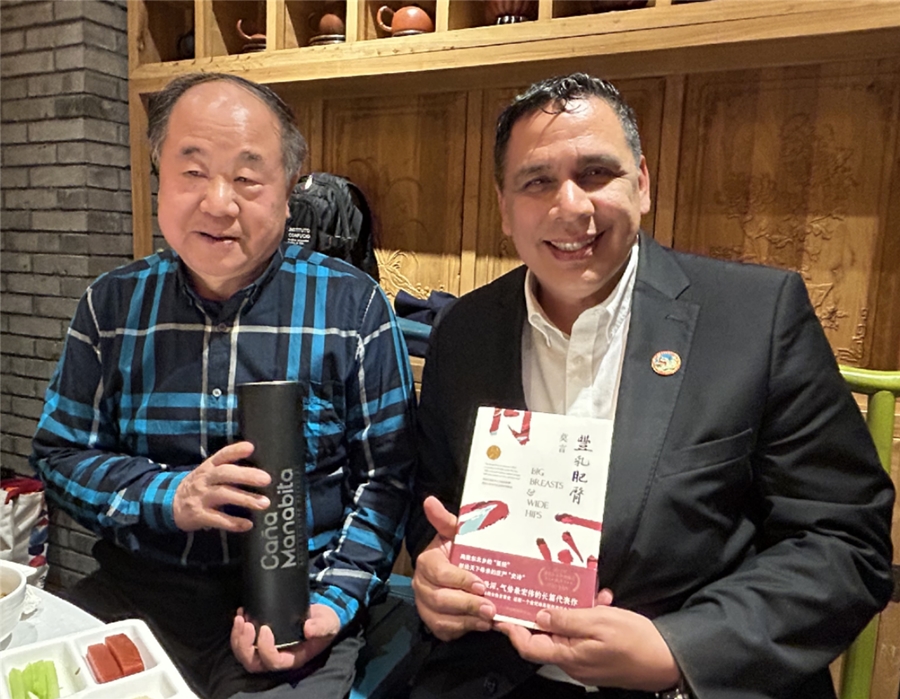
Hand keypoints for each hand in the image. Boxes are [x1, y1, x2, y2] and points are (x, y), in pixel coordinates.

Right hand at [173, 441, 270, 531]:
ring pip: (223, 495)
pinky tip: (247, 524)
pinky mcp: (199, 515)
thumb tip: (257, 467)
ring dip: (245, 499)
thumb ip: (229, 468)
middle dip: (246, 475)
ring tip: (264, 503)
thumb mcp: (209, 472)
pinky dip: (233, 522)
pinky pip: (217, 519)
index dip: (235, 450)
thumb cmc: (200, 486)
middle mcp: (205, 479)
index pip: (222, 455)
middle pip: (225, 474)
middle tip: (266, 479)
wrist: (170, 504)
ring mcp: (201, 497)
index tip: (250, 448)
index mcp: (209, 467)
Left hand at [231, 604, 339, 672]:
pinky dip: (238, 630)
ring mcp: (267, 649)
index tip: (265, 628)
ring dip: (238, 638)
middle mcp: (277, 657)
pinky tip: (240, 613)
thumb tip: (309, 628)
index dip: (265, 649)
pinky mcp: (261, 638)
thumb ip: (321, 627)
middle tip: (246, 624)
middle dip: (245, 645)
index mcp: (292, 658)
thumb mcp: (328, 624)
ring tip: (240, 618)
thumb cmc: (324, 623)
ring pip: (245, 654)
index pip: (273, 661)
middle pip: (253, 662)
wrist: (320, 616)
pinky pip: (244, 641)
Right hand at [411, 496, 495, 640]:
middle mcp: (421, 584)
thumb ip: (446, 519)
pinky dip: (463, 630)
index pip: (441, 573)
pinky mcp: (432, 622)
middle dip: (468, 604)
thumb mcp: (455, 534)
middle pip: (441, 599)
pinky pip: (444, 630)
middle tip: (491, 608)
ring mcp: (425, 605)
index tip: (482, 584)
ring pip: (442, 618)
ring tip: (490, 619)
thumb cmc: (458, 551)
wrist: (455, 570)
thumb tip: (429, 500)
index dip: (461, 580)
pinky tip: (480, 626)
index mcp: (427, 561)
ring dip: (468, 620)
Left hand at [495, 590, 679, 690]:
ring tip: (591, 594)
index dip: (513, 630)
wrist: (669, 660)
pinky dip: (590, 616)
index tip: (503, 613)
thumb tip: (540, 616)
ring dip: (575, 609)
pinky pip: (584, 633)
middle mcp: (573, 662)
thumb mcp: (600, 622)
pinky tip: (603, 602)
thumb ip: (568, 619)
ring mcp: (586, 660)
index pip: (529, 647)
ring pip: (567, 630)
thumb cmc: (637, 642)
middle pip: (546, 636)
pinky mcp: (598, 655)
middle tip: (548, 587)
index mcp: (570, 656)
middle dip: (548, 610)